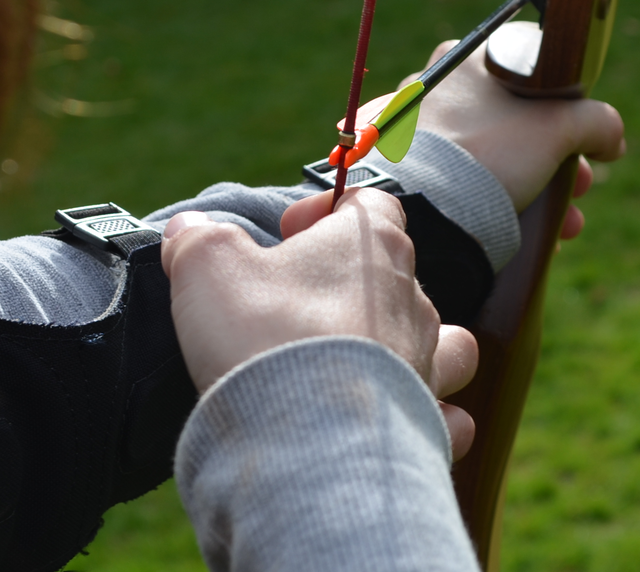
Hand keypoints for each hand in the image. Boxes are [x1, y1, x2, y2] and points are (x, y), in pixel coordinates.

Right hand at [161, 188, 478, 458]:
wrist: (305, 435)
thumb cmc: (265, 336)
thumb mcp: (208, 267)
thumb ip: (200, 237)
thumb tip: (189, 227)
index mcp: (374, 245)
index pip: (373, 203)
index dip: (329, 210)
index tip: (286, 235)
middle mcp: (414, 299)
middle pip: (399, 272)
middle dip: (353, 284)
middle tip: (296, 308)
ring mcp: (429, 361)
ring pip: (447, 341)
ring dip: (409, 344)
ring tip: (365, 361)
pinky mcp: (429, 419)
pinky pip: (450, 414)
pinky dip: (433, 416)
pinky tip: (398, 421)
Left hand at [409, 22, 625, 238]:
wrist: (426, 211)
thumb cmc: (489, 153)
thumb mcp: (557, 126)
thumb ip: (597, 122)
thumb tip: (612, 138)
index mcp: (464, 60)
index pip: (530, 73)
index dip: (567, 106)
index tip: (586, 140)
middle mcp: (435, 88)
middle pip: (517, 121)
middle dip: (561, 160)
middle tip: (583, 186)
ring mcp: (421, 132)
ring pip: (499, 157)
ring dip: (543, 189)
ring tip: (568, 224)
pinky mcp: (415, 172)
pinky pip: (471, 182)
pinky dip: (507, 204)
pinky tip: (536, 233)